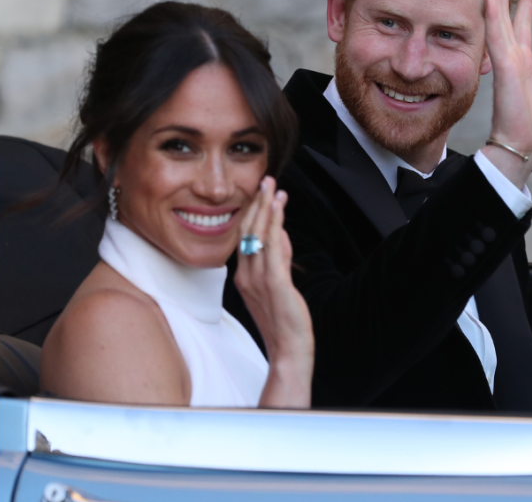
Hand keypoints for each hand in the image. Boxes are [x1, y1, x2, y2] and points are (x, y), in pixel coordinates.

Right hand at [234, 176, 312, 407]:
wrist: (288, 351)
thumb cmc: (283, 323)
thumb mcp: (278, 287)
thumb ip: (279, 260)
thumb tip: (283, 235)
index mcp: (243, 276)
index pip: (244, 238)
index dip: (252, 213)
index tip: (261, 193)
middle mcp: (246, 275)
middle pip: (248, 232)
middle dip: (257, 204)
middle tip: (265, 180)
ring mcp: (258, 279)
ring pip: (258, 235)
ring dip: (266, 208)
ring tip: (273, 187)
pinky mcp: (274, 284)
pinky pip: (272, 248)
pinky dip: (275, 225)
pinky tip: (279, 209)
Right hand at [483, 0, 531, 186]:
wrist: (525, 142)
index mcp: (521, 61)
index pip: (520, 24)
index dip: (523, 2)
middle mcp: (510, 58)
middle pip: (504, 16)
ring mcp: (505, 61)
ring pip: (497, 21)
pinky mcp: (504, 68)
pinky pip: (496, 37)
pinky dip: (492, 16)